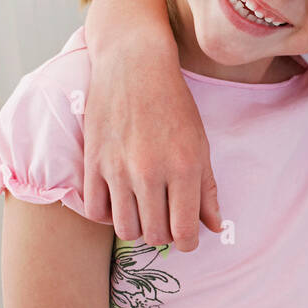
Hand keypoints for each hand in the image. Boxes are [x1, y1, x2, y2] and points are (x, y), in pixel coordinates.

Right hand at [81, 35, 221, 250]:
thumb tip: (214, 227)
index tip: (186, 237)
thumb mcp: (200, 144)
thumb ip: (206, 189)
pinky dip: (108, 215)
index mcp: (184, 168)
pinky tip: (119, 201)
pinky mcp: (92, 162)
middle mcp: (150, 173)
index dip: (187, 243)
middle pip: (154, 234)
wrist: (134, 65)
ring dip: (136, 228)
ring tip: (143, 211)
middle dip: (164, 235)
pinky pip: (96, 211)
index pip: (184, 232)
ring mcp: (118, 169)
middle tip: (166, 219)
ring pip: (125, 229)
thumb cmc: (173, 104)